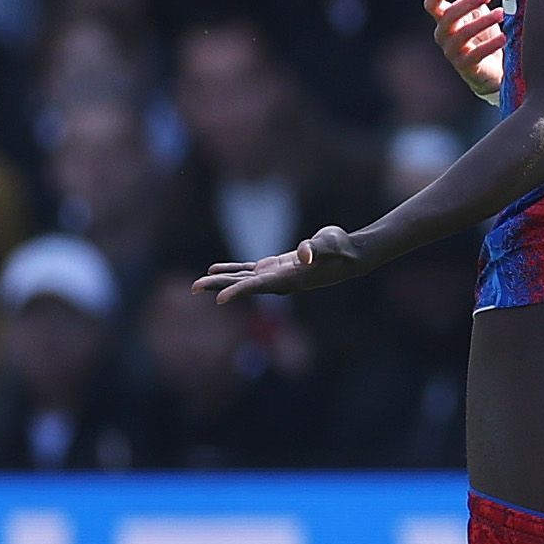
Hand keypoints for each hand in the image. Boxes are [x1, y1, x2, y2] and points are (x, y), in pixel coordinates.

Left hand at [196, 226, 368, 302]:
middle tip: (194, 287)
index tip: (219, 299)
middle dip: (219, 286)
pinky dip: (232, 271)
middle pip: (244, 286)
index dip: (238, 292)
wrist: (349, 256)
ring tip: (197, 284)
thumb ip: (317, 249)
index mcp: (289, 278)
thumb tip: (304, 254)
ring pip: (243, 280)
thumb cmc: (341, 250)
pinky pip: (248, 271)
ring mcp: (276, 276)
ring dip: (220, 281)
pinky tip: (216, 269)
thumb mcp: (330, 244)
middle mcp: (279, 282)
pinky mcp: (275, 267)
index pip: (259, 286)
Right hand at [424, 0, 505, 100]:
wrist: (493, 69)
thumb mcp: (475, 10)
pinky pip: (475, 55)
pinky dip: (490, 45)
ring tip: (501, 13)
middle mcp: (444, 36)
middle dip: (468, 4)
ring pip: (462, 34)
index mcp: (445, 20)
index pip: (431, 6)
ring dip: (482, 22)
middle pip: (448, 16)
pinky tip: (504, 37)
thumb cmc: (482, 35)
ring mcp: (453, 53)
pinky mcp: (466, 67)